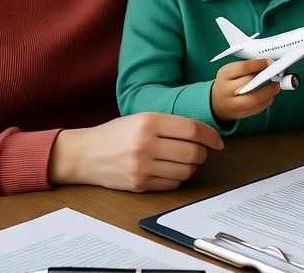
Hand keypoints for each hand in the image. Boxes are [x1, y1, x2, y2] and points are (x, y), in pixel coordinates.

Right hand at [48, 112, 222, 191]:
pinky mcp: (138, 185)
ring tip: (186, 161)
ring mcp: (141, 167)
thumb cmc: (117, 133)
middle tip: (201, 150)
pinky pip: (172, 184)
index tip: (217, 140)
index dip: (210, 136)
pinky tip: (172, 170)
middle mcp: (146, 144)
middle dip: (202, 153)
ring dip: (192, 167)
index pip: (192, 130)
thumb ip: (171, 124)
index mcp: (149, 122)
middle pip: (192, 152)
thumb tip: (203, 133)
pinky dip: (178, 178)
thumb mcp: (142, 117)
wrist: (85, 154)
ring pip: (185, 171)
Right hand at [211, 58, 279, 121]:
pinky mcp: (238, 114)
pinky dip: (265, 102)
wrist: (215, 102)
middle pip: (249, 83)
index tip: (270, 62)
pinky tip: (270, 96)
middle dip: (266, 78)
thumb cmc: (227, 82)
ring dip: (268, 92)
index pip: (243, 67)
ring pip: (253, 98)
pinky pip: (255, 109)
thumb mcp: (231, 71)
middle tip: (276, 74)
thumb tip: (267, 65)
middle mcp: (226, 89)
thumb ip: (246, 68)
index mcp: (224, 74)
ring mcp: (231, 104)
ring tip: (276, 87)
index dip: (259, 64)